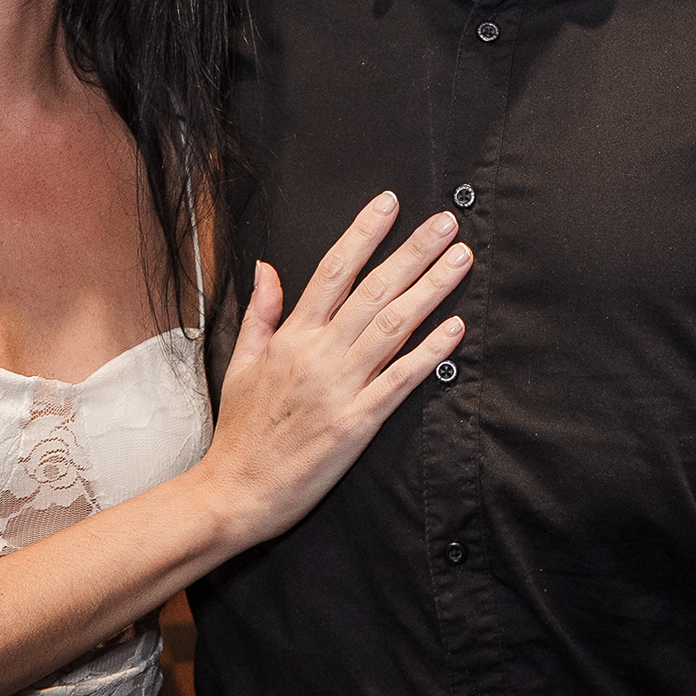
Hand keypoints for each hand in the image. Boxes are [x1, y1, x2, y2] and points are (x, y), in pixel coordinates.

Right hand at [206, 193, 469, 549]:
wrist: (235, 491)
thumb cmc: (240, 432)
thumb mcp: (241, 363)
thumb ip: (261, 313)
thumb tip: (268, 267)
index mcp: (290, 337)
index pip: (333, 271)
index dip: (364, 233)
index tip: (390, 204)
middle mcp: (317, 355)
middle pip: (373, 290)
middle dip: (413, 251)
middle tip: (447, 222)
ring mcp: (339, 388)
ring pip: (392, 327)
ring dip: (431, 290)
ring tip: (460, 259)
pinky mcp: (356, 424)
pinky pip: (399, 380)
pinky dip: (429, 353)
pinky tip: (455, 329)